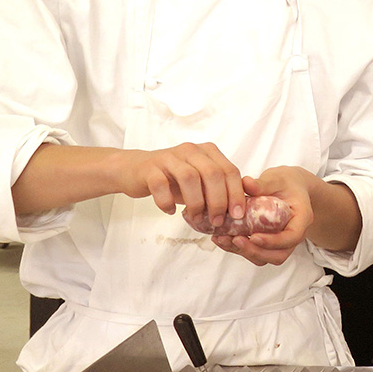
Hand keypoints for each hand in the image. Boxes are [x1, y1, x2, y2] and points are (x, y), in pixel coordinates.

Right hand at [116, 142, 245, 228]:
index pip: (230, 170)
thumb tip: (238, 212)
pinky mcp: (150, 168)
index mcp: (208, 151)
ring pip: (189, 177)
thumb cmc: (173, 179)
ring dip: (195, 202)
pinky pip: (161, 185)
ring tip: (196, 218)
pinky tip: (170, 211)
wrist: (134, 170)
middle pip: (212, 173)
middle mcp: (191, 150)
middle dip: (218, 201)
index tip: (238, 215)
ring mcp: (169, 157)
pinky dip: (167, 201)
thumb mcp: (199, 182)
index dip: (236, 194)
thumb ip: (218, 189)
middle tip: (217, 221)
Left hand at [211, 168, 314, 266]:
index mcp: (302, 218)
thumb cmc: (286, 183)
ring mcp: (281, 242)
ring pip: (266, 257)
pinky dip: (239, 249)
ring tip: (224, 239)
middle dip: (255, 251)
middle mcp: (294, 234)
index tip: (254, 236)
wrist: (290, 188)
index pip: (292, 237)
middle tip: (235, 240)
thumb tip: (246, 183)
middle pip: (279, 255)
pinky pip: (256, 253)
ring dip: (244, 252)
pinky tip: (222, 238)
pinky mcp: (268, 244)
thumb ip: (263, 183)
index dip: (273, 241)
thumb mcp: (276, 178)